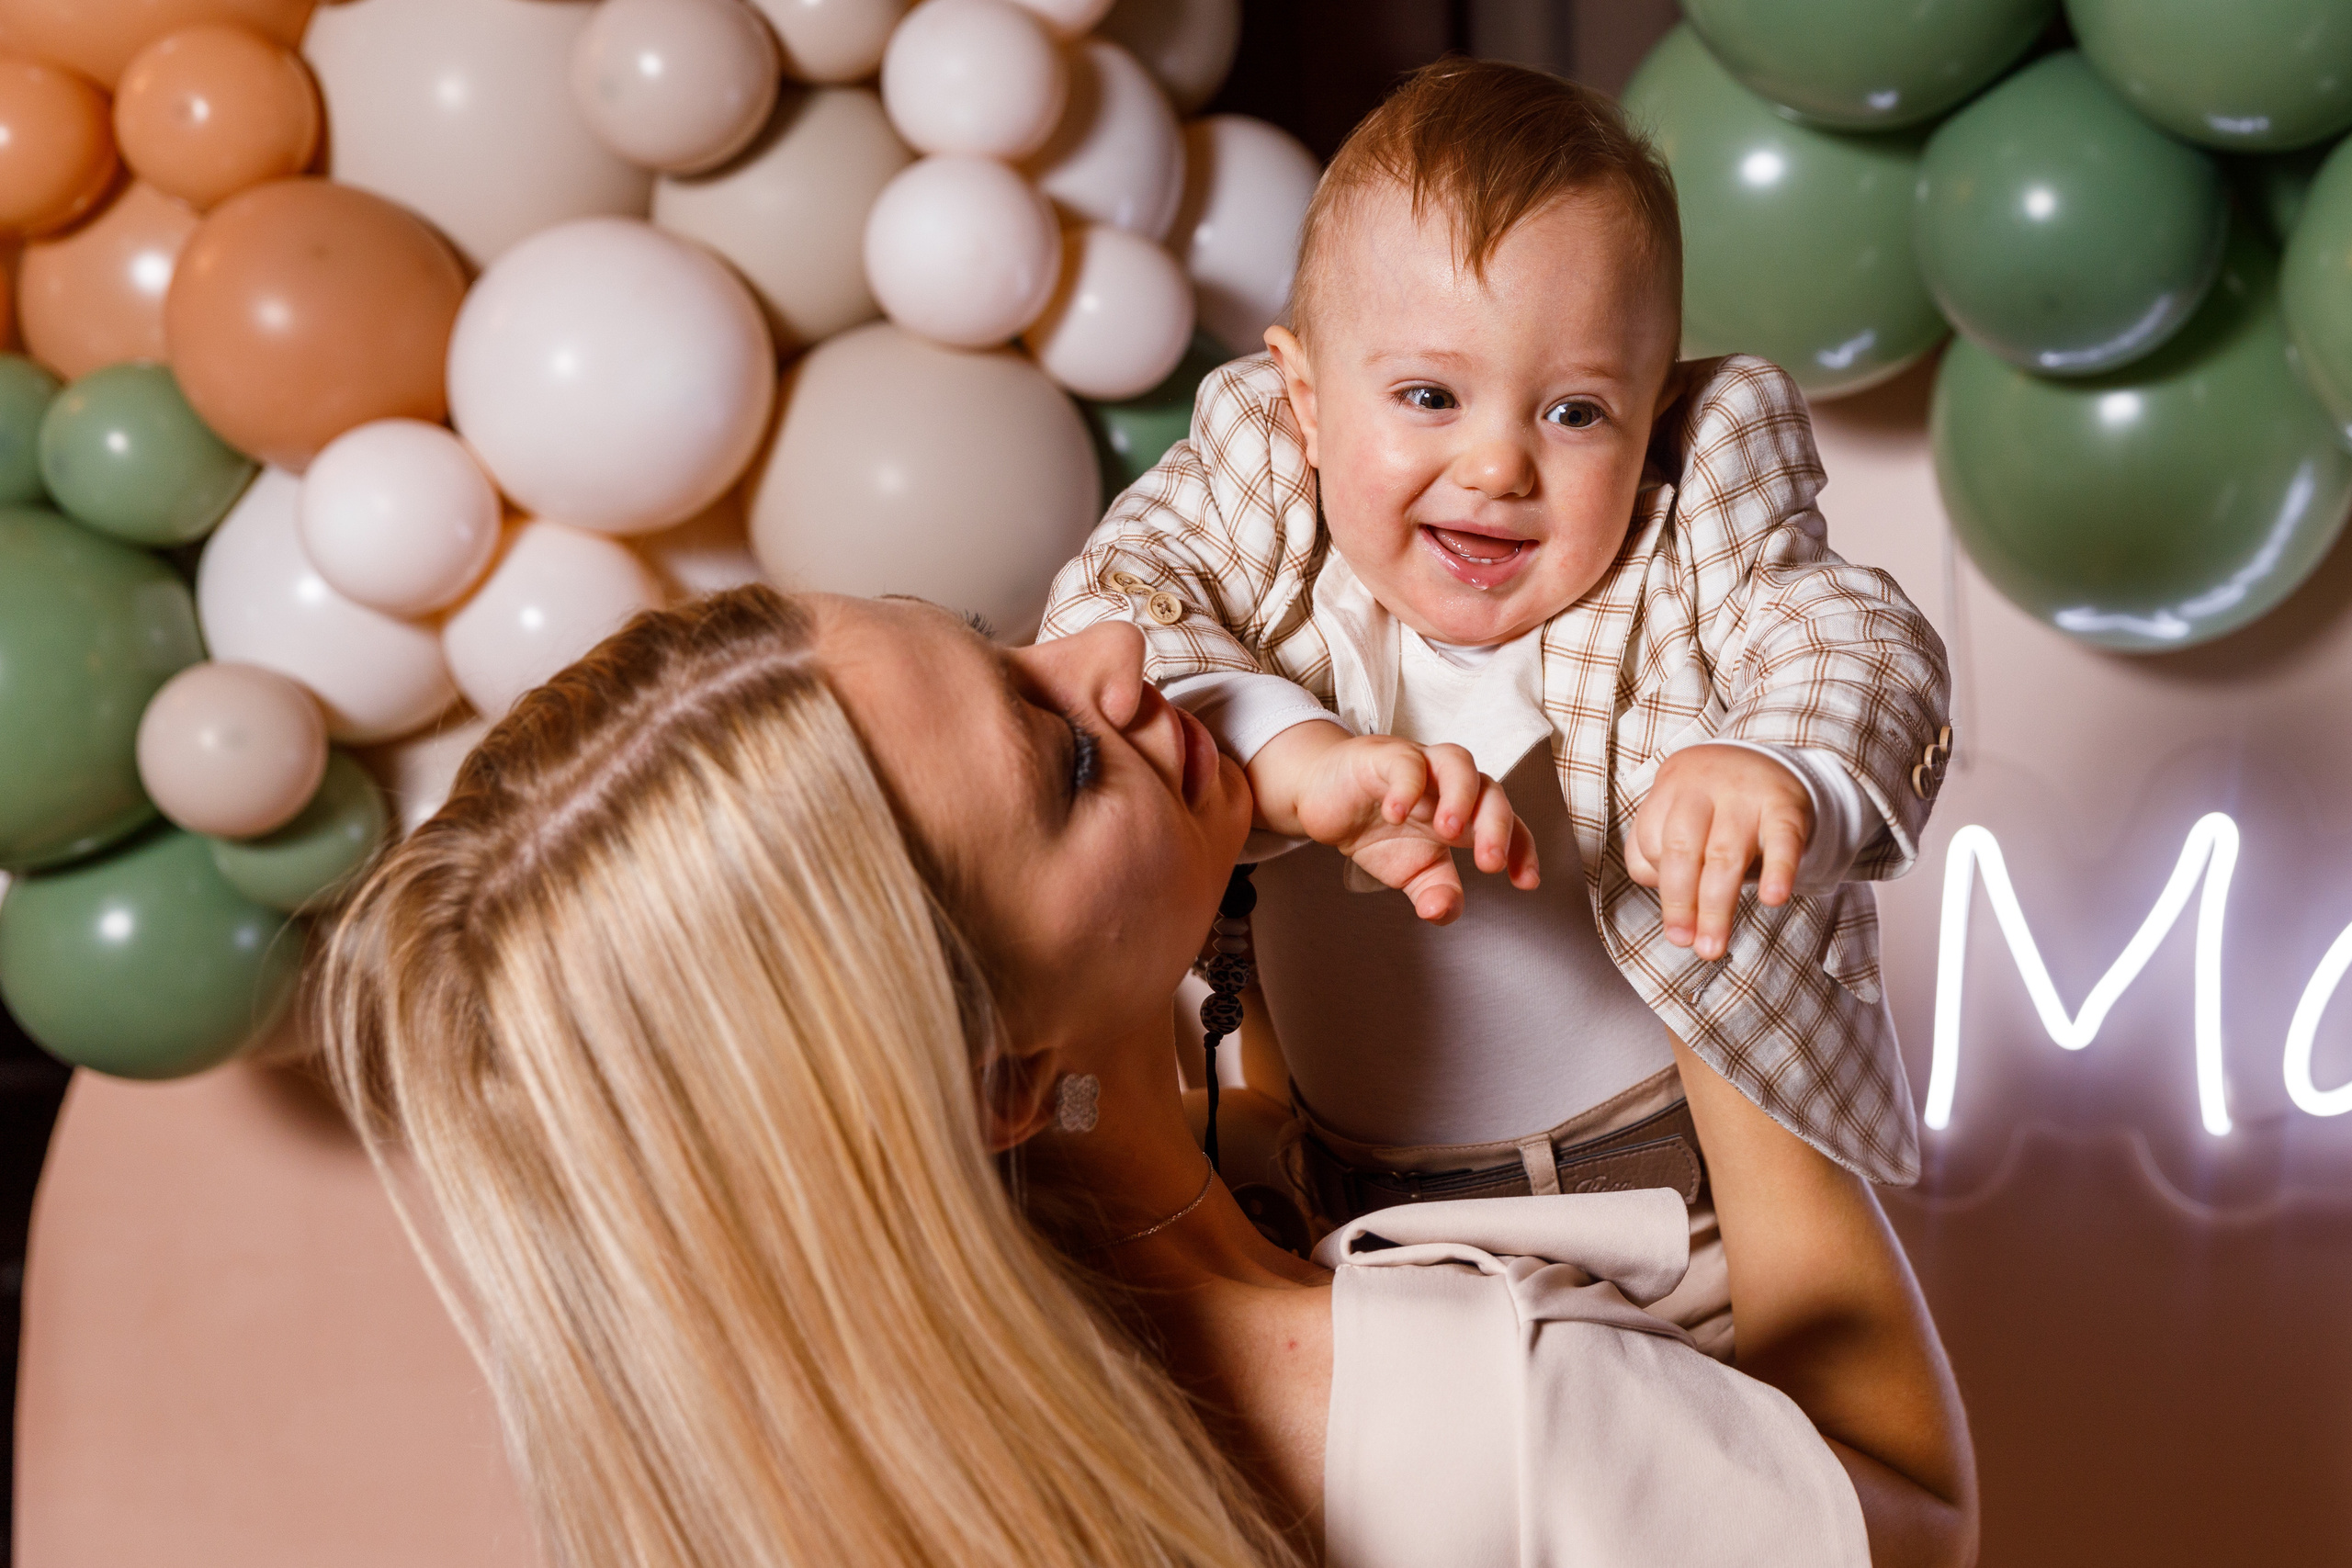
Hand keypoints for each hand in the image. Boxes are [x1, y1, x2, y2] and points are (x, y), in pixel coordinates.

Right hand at [1250, 723, 1537, 924]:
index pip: (1508, 823)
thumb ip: (1434, 892)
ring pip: (1458, 763)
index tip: (1525, 882)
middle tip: (1488, 864)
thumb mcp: (1408, 871)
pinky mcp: (1383, 756)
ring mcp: (1420, 765)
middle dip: (1497, 827)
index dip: (1522, 849)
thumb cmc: (1375, 827)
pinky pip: (1405, 761)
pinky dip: (1406, 787)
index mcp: (1465, 813)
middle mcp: (1450, 784)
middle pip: (1491, 791)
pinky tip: (1396, 814)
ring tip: (1448, 832)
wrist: (1322, 798)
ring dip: (1461, 797)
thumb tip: (1443, 913)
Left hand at [1625, 744, 1812, 959]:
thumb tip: (1672, 911)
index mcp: (1670, 787)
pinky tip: (1773, 899)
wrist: (1767, 761)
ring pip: (1725, 855)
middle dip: (1681, 903)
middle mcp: (1703, 786)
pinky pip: (1782, 841)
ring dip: (1716, 907)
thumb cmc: (1712, 804)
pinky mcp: (1786, 805)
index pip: (1651, 842)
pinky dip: (1778, 870)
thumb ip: (1658, 854)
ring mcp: (1745, 794)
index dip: (1661, 885)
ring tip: (1713, 947)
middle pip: (1683, 849)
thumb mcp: (1678, 813)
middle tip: (1685, 943)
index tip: (1677, 921)